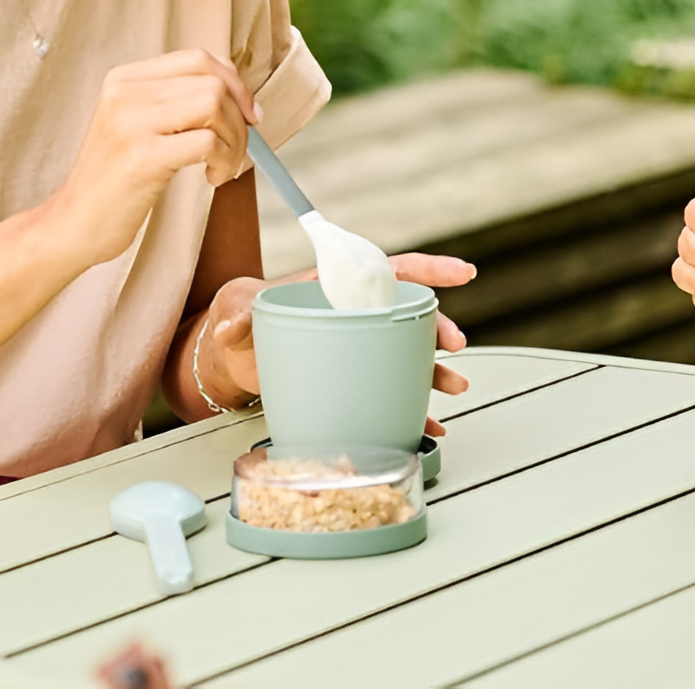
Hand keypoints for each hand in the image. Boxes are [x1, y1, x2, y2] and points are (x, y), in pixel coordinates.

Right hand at [44, 50, 258, 268]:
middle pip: (212, 82)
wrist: (74, 224)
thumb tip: (243, 97)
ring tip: (223, 166)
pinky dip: (225, 160)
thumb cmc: (116, 180)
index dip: (234, 83)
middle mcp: (125, 93)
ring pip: (215, 105)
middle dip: (240, 116)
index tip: (248, 113)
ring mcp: (131, 122)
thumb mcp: (138, 126)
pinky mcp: (142, 156)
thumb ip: (177, 102)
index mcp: (124, 79)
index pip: (198, 59)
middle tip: (238, 147)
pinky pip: (208, 143)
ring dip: (235, 140)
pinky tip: (212, 178)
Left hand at [200, 253, 476, 433]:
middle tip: (455, 344)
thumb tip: (232, 328)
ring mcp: (357, 348)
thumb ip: (237, 316)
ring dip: (435, 370)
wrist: (232, 354)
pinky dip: (411, 410)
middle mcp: (357, 314)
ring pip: (408, 355)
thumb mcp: (238, 309)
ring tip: (456, 385)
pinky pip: (389, 392)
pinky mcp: (350, 379)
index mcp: (340, 285)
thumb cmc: (241, 317)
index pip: (392, 269)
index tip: (462, 272)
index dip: (430, 269)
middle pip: (409, 314)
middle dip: (438, 327)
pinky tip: (430, 426)